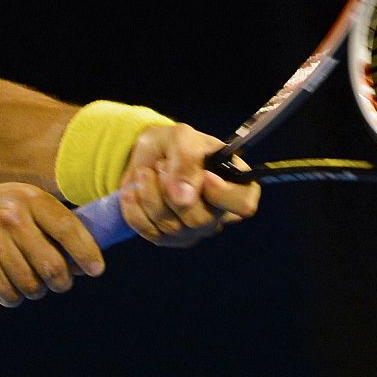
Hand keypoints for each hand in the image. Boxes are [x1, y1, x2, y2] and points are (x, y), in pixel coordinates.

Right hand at [0, 183, 103, 307]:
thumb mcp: (13, 203)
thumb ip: (46, 223)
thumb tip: (82, 257)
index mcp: (27, 199)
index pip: (69, 228)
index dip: (87, 253)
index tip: (95, 269)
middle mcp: (14, 218)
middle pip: (55, 265)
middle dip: (61, 281)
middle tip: (58, 283)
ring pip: (34, 284)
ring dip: (35, 291)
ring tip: (26, 283)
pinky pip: (11, 294)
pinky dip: (13, 298)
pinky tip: (7, 289)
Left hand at [118, 123, 259, 247]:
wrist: (147, 155)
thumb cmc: (175, 144)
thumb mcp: (181, 138)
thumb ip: (186, 161)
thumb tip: (183, 199)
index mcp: (235, 184)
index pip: (244, 204)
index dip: (223, 194)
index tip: (205, 176)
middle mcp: (219, 213)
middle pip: (201, 220)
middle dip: (172, 190)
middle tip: (160, 165)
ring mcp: (194, 230)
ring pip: (172, 228)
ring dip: (150, 196)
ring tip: (145, 172)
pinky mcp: (169, 238)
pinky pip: (150, 233)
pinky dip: (135, 211)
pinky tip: (132, 192)